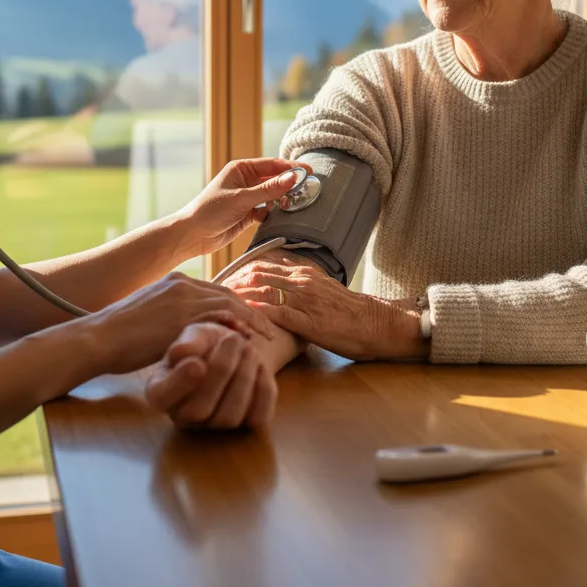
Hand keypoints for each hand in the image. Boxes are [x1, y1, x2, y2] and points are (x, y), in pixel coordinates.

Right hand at [88, 273, 274, 375]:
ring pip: (229, 304)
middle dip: (251, 309)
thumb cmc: (119, 335)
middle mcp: (182, 284)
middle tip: (268, 326)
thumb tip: (191, 330)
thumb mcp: (150, 316)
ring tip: (266, 335)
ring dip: (251, 319)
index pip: (216, 289)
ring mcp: (183, 298)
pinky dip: (237, 328)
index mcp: (175, 281)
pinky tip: (248, 341)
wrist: (99, 337)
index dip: (237, 304)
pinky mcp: (182, 317)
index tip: (252, 318)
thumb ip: (173, 316)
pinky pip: (219, 319)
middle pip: (228, 293)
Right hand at [145, 323, 277, 428]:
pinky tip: (261, 366)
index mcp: (162, 391)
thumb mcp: (195, 334)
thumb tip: (181, 353)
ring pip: (230, 417)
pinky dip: (263, 390)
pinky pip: (257, 418)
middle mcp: (185, 416)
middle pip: (199, 410)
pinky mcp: (245, 426)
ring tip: (249, 349)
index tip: (196, 362)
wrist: (235, 349)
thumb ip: (188, 343)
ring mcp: (215, 426)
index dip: (179, 384)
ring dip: (244, 378)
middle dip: (221, 370)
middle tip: (234, 339)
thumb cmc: (207, 342)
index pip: (161, 397)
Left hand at [179, 158, 310, 255]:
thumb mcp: (241, 198)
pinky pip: (267, 211)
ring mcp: (247, 198)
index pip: (271, 165)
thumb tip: (293, 178)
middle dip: (289, 185)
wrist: (193, 235)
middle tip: (307, 190)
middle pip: (274, 180)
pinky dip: (273, 214)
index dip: (290, 167)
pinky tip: (274, 218)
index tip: (308, 172)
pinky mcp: (248, 214)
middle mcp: (246, 181)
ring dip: (282, 201)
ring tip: (292, 205)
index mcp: (241, 169)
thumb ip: (268, 189)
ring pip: (272, 196)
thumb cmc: (211, 211)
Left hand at [229, 256, 424, 360]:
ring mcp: (304, 300)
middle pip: (257, 275)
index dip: (238, 273)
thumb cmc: (348, 310)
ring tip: (219, 302)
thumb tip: (283, 263)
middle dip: (232, 283)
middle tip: (211, 291)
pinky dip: (257, 312)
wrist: (375, 323)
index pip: (262, 266)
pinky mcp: (308, 320)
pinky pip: (278, 312)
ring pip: (264, 291)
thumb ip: (302, 275)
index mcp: (303, 273)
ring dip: (239, 296)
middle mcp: (301, 282)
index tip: (220, 281)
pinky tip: (242, 315)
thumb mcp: (324, 285)